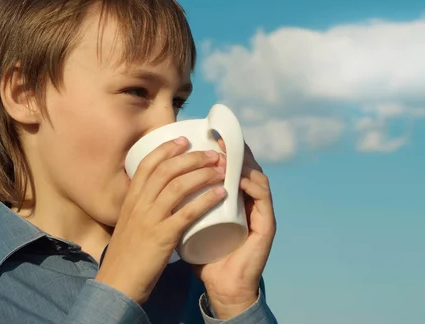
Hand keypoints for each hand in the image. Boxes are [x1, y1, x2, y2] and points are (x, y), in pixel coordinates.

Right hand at [95, 136, 226, 303]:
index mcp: (131, 199)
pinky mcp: (162, 238)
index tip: (185, 140)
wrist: (117, 284)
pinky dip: (206, 200)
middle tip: (214, 155)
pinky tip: (221, 194)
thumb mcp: (131, 222)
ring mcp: (149, 220)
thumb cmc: (128, 254)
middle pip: (167, 170)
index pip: (148, 164)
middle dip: (193, 158)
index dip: (167, 148)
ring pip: (178, 186)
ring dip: (203, 174)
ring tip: (222, 170)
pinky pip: (187, 213)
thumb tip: (163, 191)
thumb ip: (144, 206)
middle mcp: (139, 205)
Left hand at [192, 141, 276, 319]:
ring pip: (256, 176)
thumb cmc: (206, 257)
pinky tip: (239, 176)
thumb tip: (156, 187)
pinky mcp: (267, 224)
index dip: (222, 151)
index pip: (233, 167)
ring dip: (242, 163)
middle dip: (233, 150)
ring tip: (225, 154)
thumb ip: (180, 208)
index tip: (206, 137)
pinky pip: (263, 196)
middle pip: (247, 166)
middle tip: (217, 139)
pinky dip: (252, 183)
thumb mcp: (191, 226)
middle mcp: (250, 201)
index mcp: (235, 199)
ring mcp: (260, 211)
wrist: (223, 287)